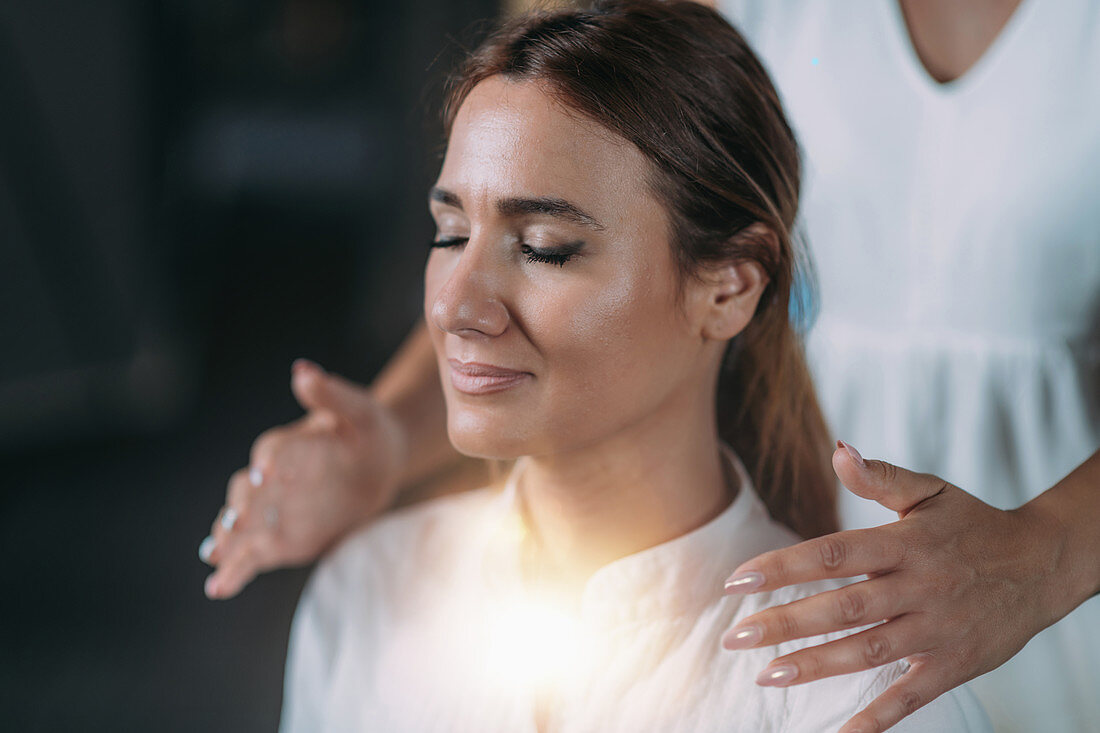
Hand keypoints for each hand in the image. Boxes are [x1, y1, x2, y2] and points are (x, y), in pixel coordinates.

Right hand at [199, 359, 406, 598]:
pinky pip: (256, 556)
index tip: (268, 472)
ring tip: (213, 557)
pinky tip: (218, 586)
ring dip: (229, 542)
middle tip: (236, 521)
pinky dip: (237, 570)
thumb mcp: (359, 409)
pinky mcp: (282, 538)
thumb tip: (303, 372)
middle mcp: (272, 479)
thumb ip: (331, 394)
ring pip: (244, 528)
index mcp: (288, 444)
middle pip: (250, 493)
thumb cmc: (367, 429)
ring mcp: (274, 512)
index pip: (274, 451)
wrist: (379, 461)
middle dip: (243, 506)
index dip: (271, 460)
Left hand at [721, 441, 1065, 731]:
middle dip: (784, 623)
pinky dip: (876, 718)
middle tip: (735, 638)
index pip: (831, 554)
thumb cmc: (973, 524)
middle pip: (842, 607)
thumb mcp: (930, 492)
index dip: (782, 567)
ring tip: (767, 674)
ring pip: (868, 650)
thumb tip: (838, 450)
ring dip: (815, 665)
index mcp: (904, 543)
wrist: (1044, 564)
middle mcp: (917, 587)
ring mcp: (935, 629)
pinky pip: (910, 696)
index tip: (736, 582)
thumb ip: (880, 476)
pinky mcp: (954, 665)